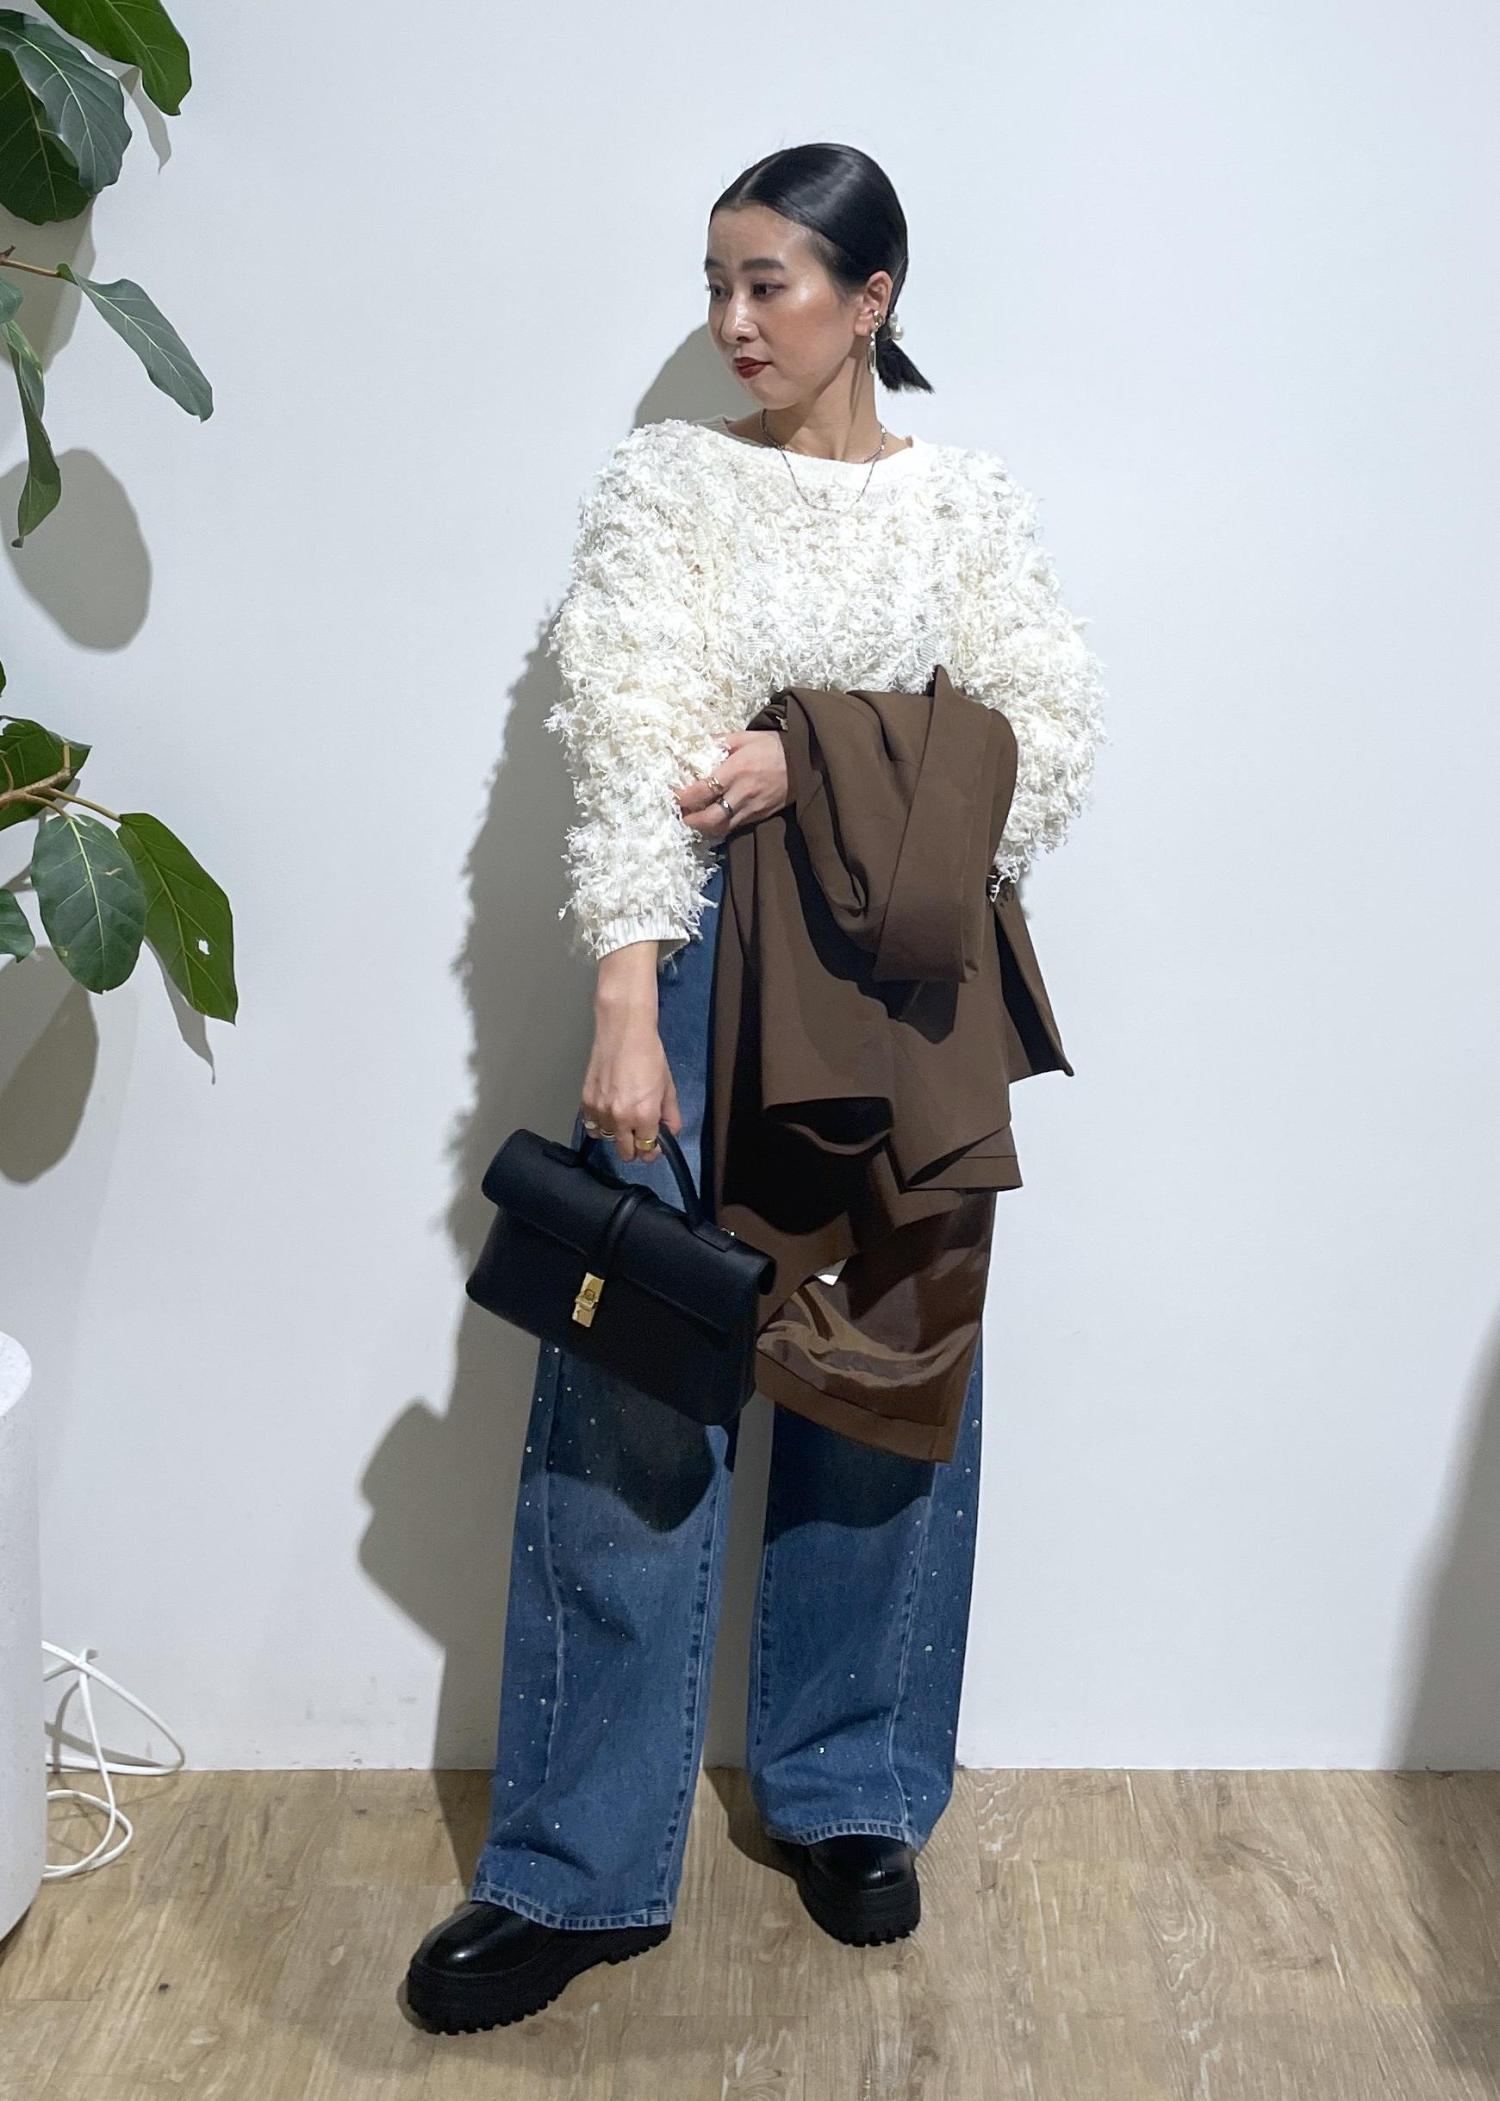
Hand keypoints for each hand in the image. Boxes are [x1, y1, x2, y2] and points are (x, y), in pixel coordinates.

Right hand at [581, 1012, 681, 1164]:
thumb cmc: (648, 1055)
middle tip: (640, 1136)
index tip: (654, 1145)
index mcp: (644, 1115)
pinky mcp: (586, 1102)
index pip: (648, 1150)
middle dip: (636, 1148)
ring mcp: (600, 1111)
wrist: (623, 1033)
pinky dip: (600, 1125)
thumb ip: (670, 1115)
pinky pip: (591, 1127)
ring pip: (608, 1141)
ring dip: (617, 1136)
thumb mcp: (668, 1087)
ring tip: (624, 1121)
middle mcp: (621, 1118)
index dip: (653, 1150)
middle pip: (626, 1153)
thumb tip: (669, 1133)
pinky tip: (608, 1115)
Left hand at [673, 729, 788, 840]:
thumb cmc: (774, 746)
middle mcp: (743, 793)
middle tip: (680, 814)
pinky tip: (713, 819)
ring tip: (694, 819)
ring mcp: (752, 808)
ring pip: (721, 828)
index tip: (672, 794)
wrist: (806, 762)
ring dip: (703, 827)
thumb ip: (718, 742)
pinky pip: (735, 827)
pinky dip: (720, 826)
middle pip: (710, 818)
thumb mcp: (744, 737)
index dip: (682, 796)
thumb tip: (693, 746)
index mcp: (736, 770)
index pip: (702, 790)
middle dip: (690, 820)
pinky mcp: (760, 816)